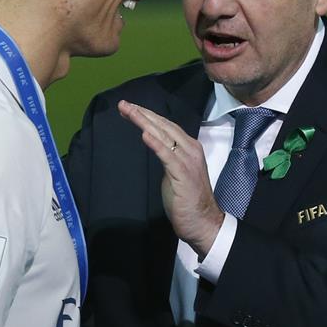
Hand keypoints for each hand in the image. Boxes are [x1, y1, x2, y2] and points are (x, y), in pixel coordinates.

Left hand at [117, 101, 223, 256]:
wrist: (202, 222)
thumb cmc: (187, 199)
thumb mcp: (175, 172)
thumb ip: (167, 157)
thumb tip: (155, 145)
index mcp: (188, 147)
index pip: (166, 126)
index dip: (147, 116)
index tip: (130, 108)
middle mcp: (190, 149)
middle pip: (163, 126)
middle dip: (142, 114)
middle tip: (123, 104)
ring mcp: (187, 161)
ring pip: (164, 136)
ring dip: (145, 122)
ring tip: (130, 111)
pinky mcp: (183, 174)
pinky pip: (167, 156)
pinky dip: (156, 144)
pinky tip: (145, 134)